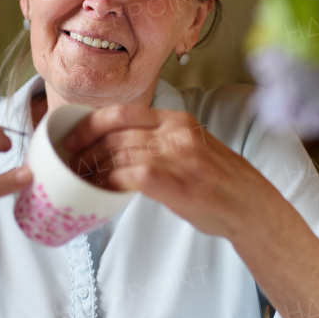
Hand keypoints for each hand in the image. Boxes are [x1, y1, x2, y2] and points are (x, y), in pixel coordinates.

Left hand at [61, 105, 263, 240]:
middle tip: (68, 164)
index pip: (122, 111)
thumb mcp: (190, 147)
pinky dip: (108, 184)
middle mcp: (175, 132)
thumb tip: (116, 148)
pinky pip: (128, 176)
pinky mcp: (175, 182)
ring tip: (78, 180)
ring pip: (117, 154)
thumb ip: (158, 142)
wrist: (251, 206)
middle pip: (113, 132)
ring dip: (91, 169)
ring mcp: (176, 156)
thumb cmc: (217, 182)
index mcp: (176, 120)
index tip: (72, 138)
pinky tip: (98, 192)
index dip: (89, 124)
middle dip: (83, 149)